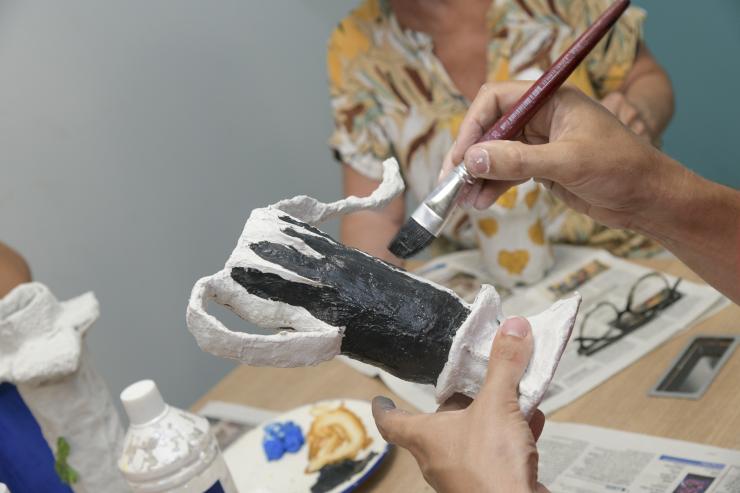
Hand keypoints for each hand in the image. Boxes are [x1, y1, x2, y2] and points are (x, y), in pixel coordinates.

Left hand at [372, 317, 549, 492]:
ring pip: (473, 438)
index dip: (384, 408)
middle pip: (438, 426)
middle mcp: (440, 457)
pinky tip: (532, 421)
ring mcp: (464, 474)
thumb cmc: (490, 467)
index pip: (392, 422)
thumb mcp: (497, 404)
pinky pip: (498, 453)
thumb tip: (511, 328)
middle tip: (465, 383)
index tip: (379, 398)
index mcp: (426, 437)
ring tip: (510, 394)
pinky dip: (513, 436)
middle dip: (455, 404)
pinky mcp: (490, 483)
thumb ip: (503, 366)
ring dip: (491, 417)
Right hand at [441, 82, 687, 230]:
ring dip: (478, 176)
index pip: (496, 100)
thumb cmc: (621, 168)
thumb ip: (518, 161)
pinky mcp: (542, 167)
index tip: (461, 156)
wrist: (649, 199)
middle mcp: (542, 117)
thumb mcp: (567, 162)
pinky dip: (492, 186)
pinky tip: (480, 202)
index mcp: (551, 100)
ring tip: (462, 199)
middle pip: (491, 128)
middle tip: (450, 181)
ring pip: (496, 154)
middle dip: (470, 156)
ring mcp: (540, 143)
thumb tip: (472, 160)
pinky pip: (507, 172)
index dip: (474, 126)